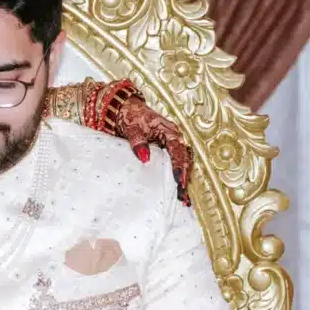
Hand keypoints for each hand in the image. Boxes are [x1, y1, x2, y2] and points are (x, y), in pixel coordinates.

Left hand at [103, 86, 192, 203]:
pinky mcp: (166, 151)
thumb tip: (145, 158)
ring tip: (183, 200)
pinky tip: (177, 191)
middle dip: (184, 179)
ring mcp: (171, 146)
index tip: (178, 180)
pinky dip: (176, 178)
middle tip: (182, 197)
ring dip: (182, 181)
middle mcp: (174, 139)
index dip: (179, 166)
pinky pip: (174, 165)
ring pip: (181, 165)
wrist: (126, 110)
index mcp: (169, 132)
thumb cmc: (131, 117)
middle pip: (183, 161)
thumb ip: (138, 142)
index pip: (177, 151)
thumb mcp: (132, 128)